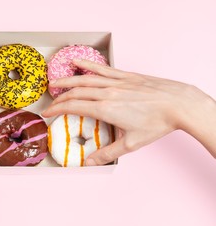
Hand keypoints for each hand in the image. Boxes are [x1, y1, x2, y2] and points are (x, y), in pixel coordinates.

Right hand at [42, 59, 215, 164]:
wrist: (179, 104)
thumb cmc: (157, 123)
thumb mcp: (131, 143)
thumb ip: (107, 153)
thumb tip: (89, 163)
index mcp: (105, 109)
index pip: (73, 107)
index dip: (56, 109)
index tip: (47, 112)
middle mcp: (107, 93)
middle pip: (75, 92)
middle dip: (59, 98)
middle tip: (48, 103)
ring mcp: (116, 82)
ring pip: (85, 79)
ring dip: (67, 80)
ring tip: (55, 83)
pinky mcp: (126, 75)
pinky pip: (102, 68)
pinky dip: (87, 65)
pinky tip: (77, 62)